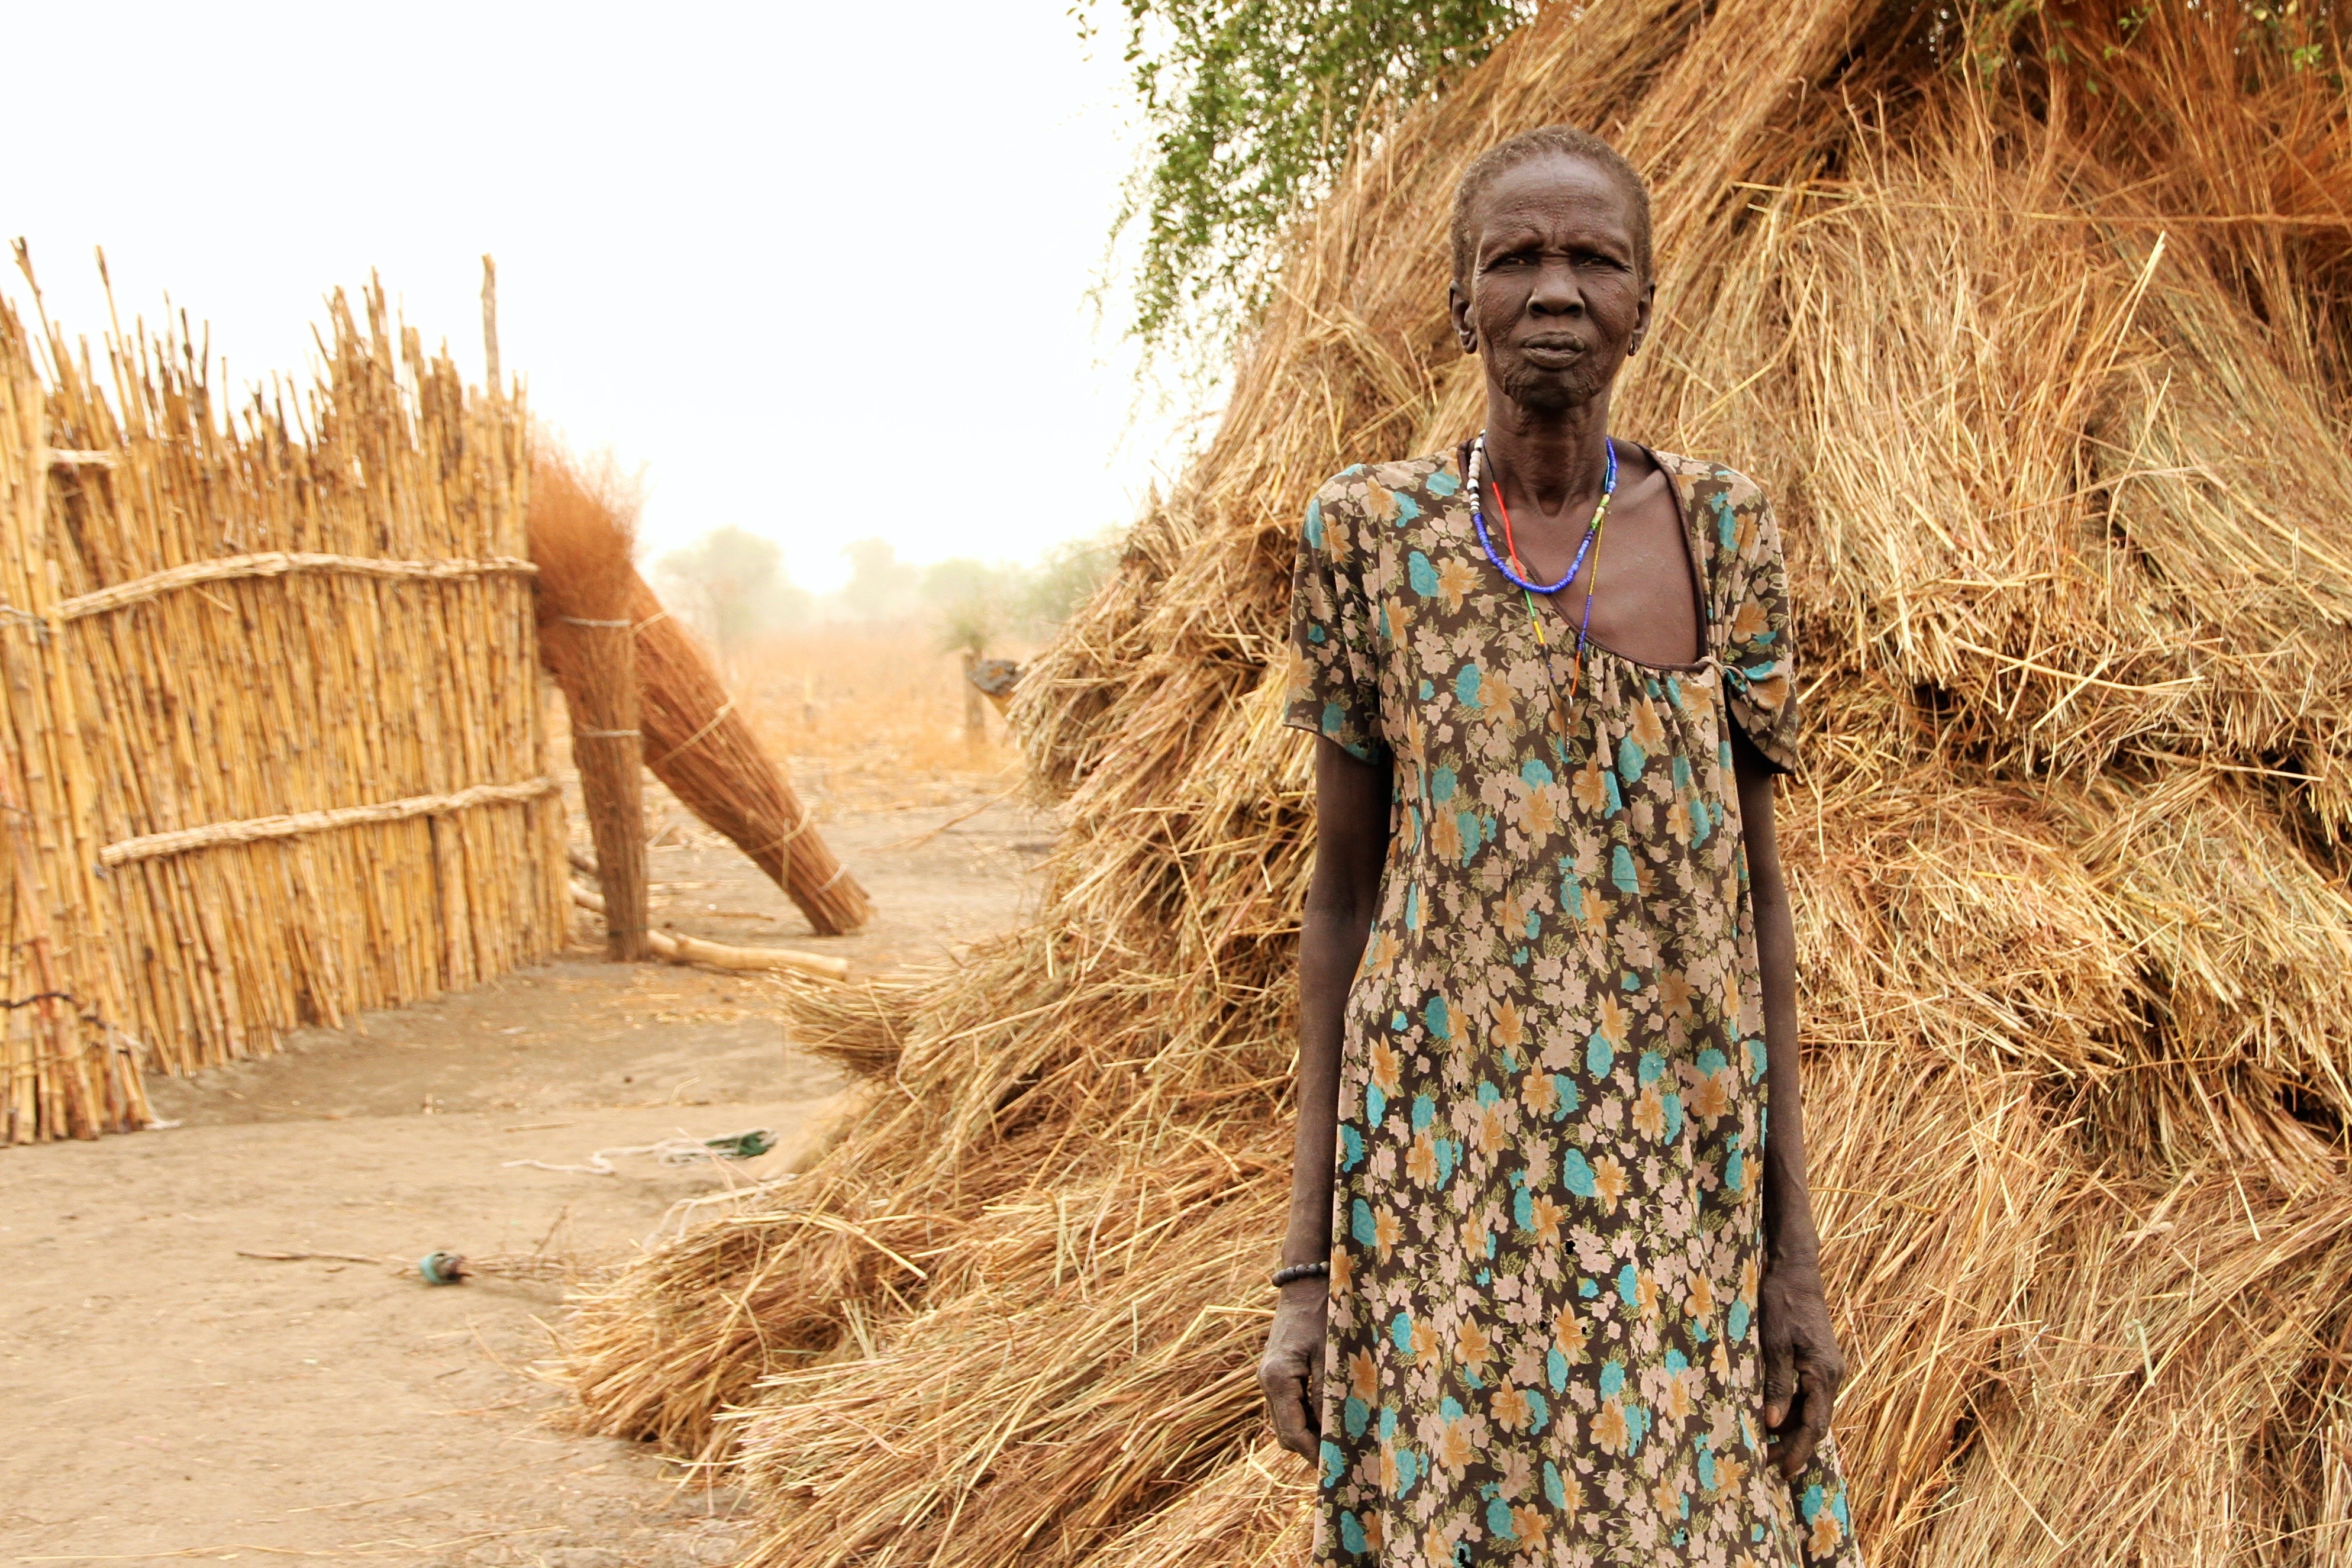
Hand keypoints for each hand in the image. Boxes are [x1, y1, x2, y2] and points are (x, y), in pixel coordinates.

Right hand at [1257, 1277, 1328, 1458]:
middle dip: (1311, 1449)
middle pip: (1285, 1433)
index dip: (1314, 1454)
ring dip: (1309, 1434)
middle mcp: (1267, 1382)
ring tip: (1340, 1441)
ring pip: (1285, 1422)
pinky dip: (1306, 1418)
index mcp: (1277, 1379)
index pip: (1293, 1433)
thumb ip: (1328, 1394)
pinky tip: (1329, 1416)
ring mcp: (1269, 1378)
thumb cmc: (1321, 1314)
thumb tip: (1333, 1432)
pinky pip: (1288, 1407)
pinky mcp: (1276, 1373)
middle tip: (1343, 1459)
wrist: (1304, 1283)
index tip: (1336, 1468)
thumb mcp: (1329, 1355)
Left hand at [1758, 1250, 1843, 1479]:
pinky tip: (1777, 1420)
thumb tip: (1774, 1423)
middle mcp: (1832, 1374)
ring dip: (1794, 1429)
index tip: (1783, 1469)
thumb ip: (1777, 1384)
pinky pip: (1810, 1394)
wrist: (1795, 1271)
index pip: (1815, 1423)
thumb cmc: (1781, 1303)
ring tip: (1769, 1449)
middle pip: (1817, 1421)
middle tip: (1771, 1466)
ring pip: (1813, 1409)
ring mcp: (1828, 1367)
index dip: (1799, 1448)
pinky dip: (1795, 1410)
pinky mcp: (1819, 1360)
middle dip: (1795, 1445)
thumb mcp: (1773, 1343)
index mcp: (1823, 1372)